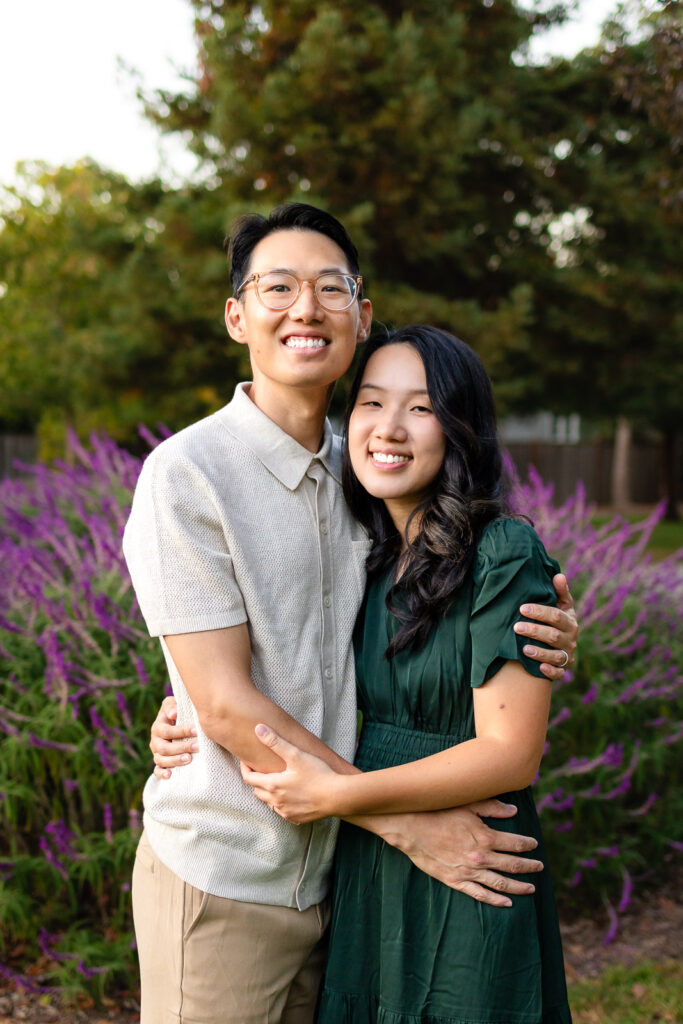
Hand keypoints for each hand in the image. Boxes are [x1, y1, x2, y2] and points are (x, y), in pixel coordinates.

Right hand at [149, 696, 198, 778]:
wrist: (176, 723)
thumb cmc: (177, 712)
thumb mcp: (172, 704)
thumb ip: (171, 706)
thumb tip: (173, 714)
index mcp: (158, 727)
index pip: (167, 731)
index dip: (181, 731)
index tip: (196, 730)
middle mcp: (155, 741)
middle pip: (164, 748)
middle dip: (181, 747)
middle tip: (197, 746)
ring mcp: (156, 753)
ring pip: (161, 760)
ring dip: (175, 761)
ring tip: (189, 759)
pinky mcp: (160, 763)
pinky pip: (157, 771)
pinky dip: (162, 774)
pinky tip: (170, 775)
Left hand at [241, 725, 337, 823]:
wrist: (337, 797)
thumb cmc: (318, 774)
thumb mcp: (296, 755)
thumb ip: (275, 742)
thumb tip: (258, 729)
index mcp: (273, 785)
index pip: (249, 778)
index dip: (245, 768)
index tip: (246, 761)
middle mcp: (275, 802)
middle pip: (257, 791)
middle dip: (256, 780)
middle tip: (261, 770)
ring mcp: (285, 812)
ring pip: (269, 803)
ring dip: (268, 793)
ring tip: (276, 782)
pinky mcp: (296, 819)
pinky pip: (282, 811)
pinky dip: (281, 803)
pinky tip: (290, 795)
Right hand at [378, 800, 542, 906]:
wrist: (410, 827)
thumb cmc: (437, 811)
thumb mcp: (467, 804)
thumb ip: (493, 807)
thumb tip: (513, 810)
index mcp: (486, 837)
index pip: (515, 843)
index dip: (528, 844)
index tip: (534, 844)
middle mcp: (481, 857)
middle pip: (513, 865)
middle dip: (529, 866)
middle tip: (540, 867)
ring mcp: (468, 872)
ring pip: (501, 883)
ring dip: (519, 887)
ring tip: (531, 888)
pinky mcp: (455, 881)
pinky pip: (480, 895)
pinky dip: (495, 900)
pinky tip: (507, 903)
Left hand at [514, 573, 577, 679]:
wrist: (562, 643)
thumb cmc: (557, 619)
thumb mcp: (561, 605)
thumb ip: (559, 591)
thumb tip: (559, 575)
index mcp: (569, 621)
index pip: (556, 616)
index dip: (540, 612)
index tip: (522, 608)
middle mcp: (570, 639)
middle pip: (553, 636)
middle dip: (535, 631)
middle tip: (516, 627)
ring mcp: (568, 655)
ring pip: (556, 656)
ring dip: (540, 652)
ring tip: (524, 649)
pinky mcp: (563, 669)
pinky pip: (559, 673)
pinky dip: (551, 671)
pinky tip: (540, 668)